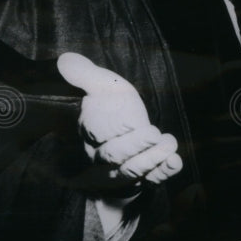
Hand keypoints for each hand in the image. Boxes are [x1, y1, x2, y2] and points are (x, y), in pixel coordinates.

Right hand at [56, 52, 182, 188]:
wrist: (126, 131)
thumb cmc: (113, 105)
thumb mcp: (103, 86)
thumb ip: (86, 75)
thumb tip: (65, 59)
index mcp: (90, 131)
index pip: (95, 132)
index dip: (109, 128)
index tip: (127, 120)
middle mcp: (102, 155)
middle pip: (113, 156)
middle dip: (133, 146)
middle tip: (153, 133)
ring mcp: (122, 170)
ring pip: (132, 171)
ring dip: (151, 159)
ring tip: (168, 144)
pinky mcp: (142, 179)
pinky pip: (151, 180)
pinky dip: (163, 172)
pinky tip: (175, 162)